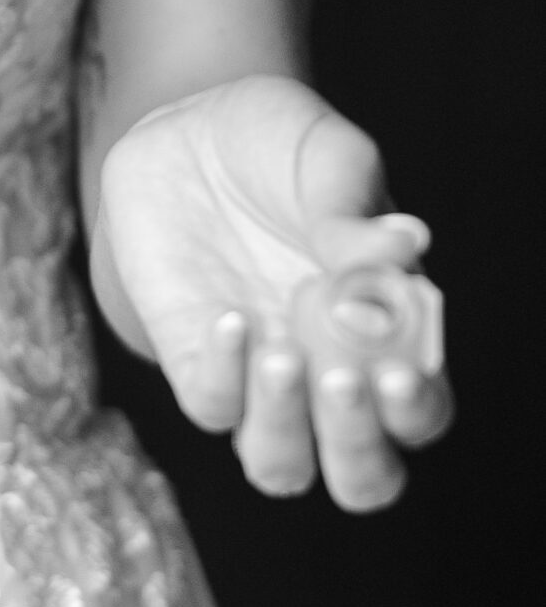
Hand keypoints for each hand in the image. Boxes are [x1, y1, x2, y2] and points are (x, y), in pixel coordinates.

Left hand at [97, 75, 452, 510]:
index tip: (398, 369)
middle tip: (341, 378)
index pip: (422, 410)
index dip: (417, 409)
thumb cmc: (279, 148)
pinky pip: (211, 407)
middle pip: (363, 473)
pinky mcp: (195, 363)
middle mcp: (330, 373)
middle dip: (358, 445)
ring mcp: (261, 379)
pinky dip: (224, 376)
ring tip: (282, 357)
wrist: (184, 133)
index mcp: (391, 334)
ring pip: (281, 466)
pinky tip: (230, 316)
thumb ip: (357, 206)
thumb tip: (406, 244)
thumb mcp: (325, 155)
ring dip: (286, 431)